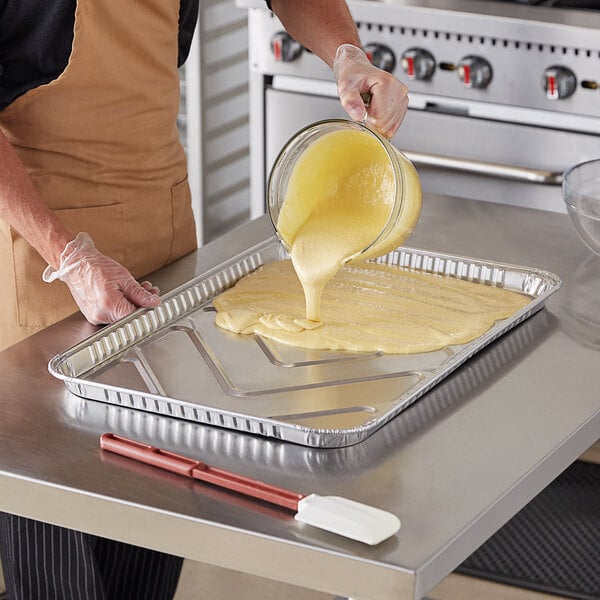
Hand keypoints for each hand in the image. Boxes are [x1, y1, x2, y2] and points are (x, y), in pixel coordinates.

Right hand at [42, 232, 160, 324]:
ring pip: (122, 315)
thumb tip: (153, 302)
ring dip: (132, 303)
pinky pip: (112, 314)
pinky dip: (121, 305)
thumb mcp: (124, 278)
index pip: (136, 315)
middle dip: (141, 303)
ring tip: (136, 288)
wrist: (76, 264)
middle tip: (148, 291)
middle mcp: (101, 315)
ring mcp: (95, 317)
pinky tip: (124, 294)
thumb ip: (140, 293)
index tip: (153, 301)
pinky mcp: (93, 315)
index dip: (147, 308)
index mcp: (110, 306)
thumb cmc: (96, 268)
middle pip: (129, 316)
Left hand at [333, 44, 408, 138]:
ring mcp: (403, 100)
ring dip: (375, 122)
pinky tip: (376, 113)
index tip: (361, 105)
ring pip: (387, 128)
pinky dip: (381, 125)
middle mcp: (399, 91)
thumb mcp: (346, 87)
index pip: (378, 116)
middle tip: (364, 106)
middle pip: (383, 123)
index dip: (365, 116)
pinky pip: (391, 129)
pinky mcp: (403, 108)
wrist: (359, 72)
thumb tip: (359, 116)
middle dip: (370, 120)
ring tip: (370, 107)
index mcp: (387, 83)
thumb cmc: (353, 78)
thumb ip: (350, 100)